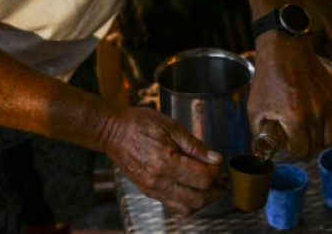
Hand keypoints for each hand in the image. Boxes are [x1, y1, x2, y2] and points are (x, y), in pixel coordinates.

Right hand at [102, 107, 222, 214]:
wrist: (111, 131)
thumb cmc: (139, 124)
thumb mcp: (170, 126)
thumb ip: (194, 145)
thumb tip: (214, 158)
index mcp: (165, 163)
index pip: (203, 179)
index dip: (216, 172)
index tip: (216, 161)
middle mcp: (158, 182)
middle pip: (198, 199)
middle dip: (214, 190)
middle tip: (219, 177)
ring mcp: (152, 190)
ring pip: (187, 208)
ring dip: (202, 199)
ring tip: (207, 184)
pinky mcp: (148, 192)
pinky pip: (173, 206)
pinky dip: (187, 201)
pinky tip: (190, 186)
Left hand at [248, 34, 331, 157]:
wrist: (284, 50)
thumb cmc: (268, 77)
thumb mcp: (255, 106)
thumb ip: (258, 131)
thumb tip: (263, 147)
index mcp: (295, 118)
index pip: (301, 150)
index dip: (293, 149)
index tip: (288, 140)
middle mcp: (316, 113)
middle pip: (317, 145)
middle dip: (305, 145)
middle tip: (296, 136)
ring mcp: (328, 103)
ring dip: (321, 139)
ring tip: (310, 131)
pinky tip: (322, 121)